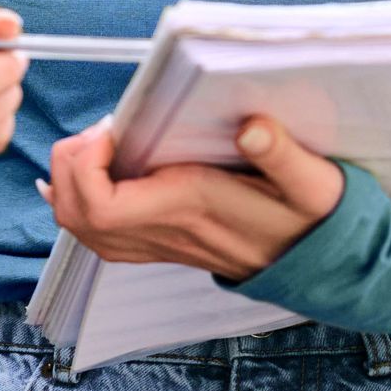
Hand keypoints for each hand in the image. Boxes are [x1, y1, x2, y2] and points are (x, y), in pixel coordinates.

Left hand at [43, 114, 344, 281]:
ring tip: (97, 143)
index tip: (110, 128)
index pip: (103, 207)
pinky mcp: (164, 241)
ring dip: (72, 184)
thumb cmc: (314, 217)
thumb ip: (282, 154)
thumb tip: (251, 126)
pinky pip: (103, 234)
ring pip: (84, 229)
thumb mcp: (313, 182)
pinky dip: (82, 202)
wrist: (322, 263)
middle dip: (68, 169)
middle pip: (79, 217)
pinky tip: (90, 170)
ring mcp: (161, 241)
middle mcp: (166, 230)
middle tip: (98, 130)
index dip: (86, 166)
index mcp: (189, 208)